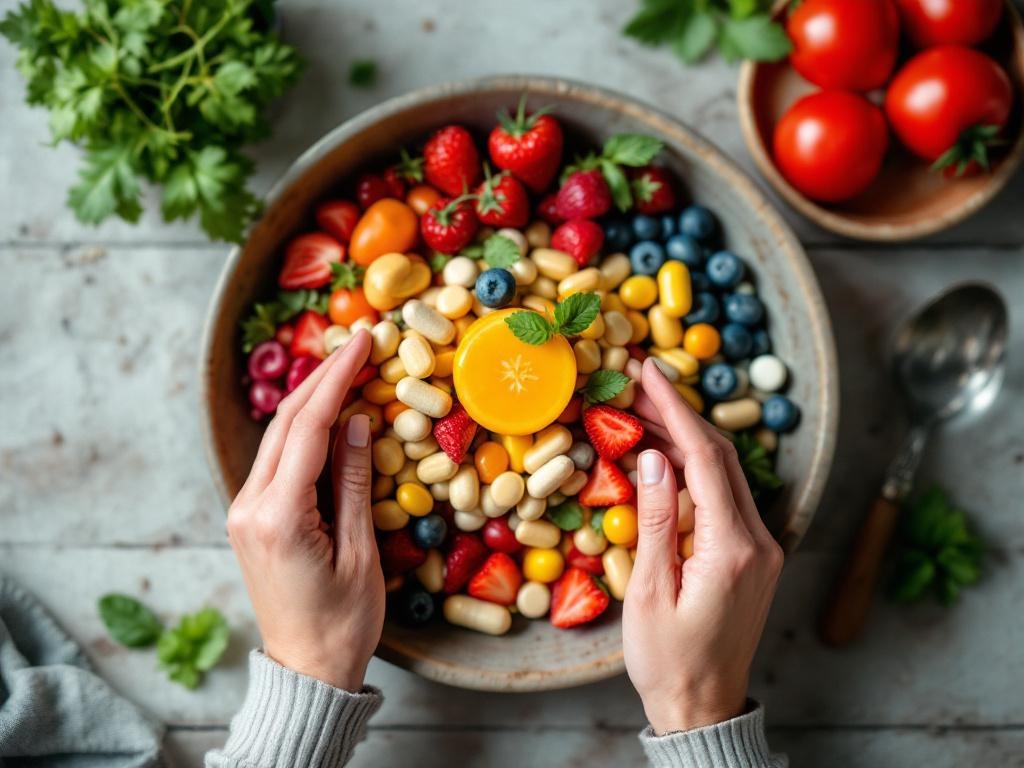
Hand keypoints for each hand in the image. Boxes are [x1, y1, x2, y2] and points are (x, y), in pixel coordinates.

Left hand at [226, 330, 383, 690]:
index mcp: (278, 516)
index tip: (360, 344)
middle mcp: (249, 507)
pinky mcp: (249, 519)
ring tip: (346, 368)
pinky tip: (327, 416)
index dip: (337, 380)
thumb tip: (356, 421)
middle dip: (322, 378)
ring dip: (311, 401)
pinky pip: (276, 461)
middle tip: (356, 345)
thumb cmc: (344, 622)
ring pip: (277, 439)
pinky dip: (303, 431)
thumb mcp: (360, 552)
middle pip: (286, 424)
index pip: (308, 428)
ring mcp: (243, 513)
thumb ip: (353, 482)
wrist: (306, 669)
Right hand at [622, 358, 783, 734]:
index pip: (706, 458)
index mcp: (733, 548)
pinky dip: (694, 470)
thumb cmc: (668, 660)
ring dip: (685, 439)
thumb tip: (651, 455)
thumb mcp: (649, 591)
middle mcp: (759, 541)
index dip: (675, 409)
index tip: (648, 370)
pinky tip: (663, 458)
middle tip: (637, 383)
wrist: (704, 708)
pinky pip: (725, 497)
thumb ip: (655, 519)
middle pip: (721, 456)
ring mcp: (762, 548)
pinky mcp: (754, 556)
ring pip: (726, 473)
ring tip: (639, 413)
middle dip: (679, 414)